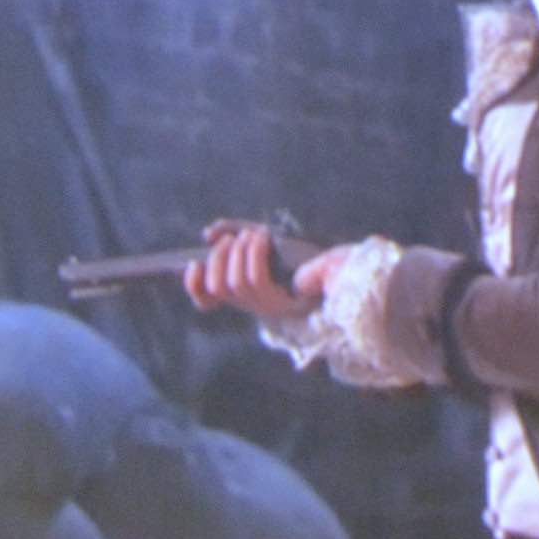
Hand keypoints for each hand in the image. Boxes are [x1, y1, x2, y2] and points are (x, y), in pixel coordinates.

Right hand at [186, 220, 324, 319]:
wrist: (345, 266)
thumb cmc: (304, 253)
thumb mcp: (264, 239)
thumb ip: (234, 232)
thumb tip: (207, 235)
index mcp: (244, 293)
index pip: (206, 300)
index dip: (194, 285)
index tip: (194, 263)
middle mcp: (252, 303)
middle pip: (217, 287)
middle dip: (219, 257)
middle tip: (234, 239)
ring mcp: (268, 306)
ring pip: (235, 283)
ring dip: (239, 252)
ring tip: (255, 236)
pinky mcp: (284, 303)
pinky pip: (255, 281)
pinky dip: (254, 254)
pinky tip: (262, 237)